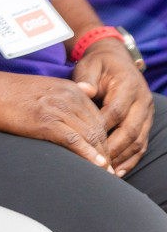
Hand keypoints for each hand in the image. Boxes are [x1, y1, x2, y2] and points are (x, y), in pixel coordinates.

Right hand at [0, 70, 112, 170]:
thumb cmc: (6, 92)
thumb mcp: (43, 84)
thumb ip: (67, 91)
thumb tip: (90, 91)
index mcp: (69, 88)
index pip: (98, 117)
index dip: (105, 139)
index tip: (106, 154)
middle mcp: (68, 96)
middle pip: (98, 128)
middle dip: (106, 150)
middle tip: (110, 169)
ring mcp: (57, 108)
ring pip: (90, 136)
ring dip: (101, 156)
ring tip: (105, 173)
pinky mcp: (45, 121)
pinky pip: (75, 141)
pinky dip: (89, 155)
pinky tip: (97, 166)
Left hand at [72, 38, 154, 174]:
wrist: (116, 59)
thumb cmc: (98, 65)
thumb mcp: (89, 66)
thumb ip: (87, 80)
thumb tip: (86, 91)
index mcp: (128, 86)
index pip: (116, 111)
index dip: (101, 127)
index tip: (85, 142)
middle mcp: (142, 101)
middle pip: (130, 130)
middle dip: (112, 148)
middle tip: (95, 162)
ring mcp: (147, 113)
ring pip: (138, 140)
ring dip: (122, 158)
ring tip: (106, 172)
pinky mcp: (146, 122)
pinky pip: (142, 144)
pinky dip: (131, 159)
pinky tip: (119, 171)